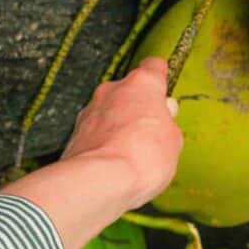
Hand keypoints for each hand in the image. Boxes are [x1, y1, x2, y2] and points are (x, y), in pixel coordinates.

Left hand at [61, 57, 182, 208]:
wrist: (100, 181)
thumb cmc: (142, 158)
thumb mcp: (174, 140)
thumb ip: (168, 122)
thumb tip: (164, 118)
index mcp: (142, 84)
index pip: (154, 66)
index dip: (161, 78)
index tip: (164, 89)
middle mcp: (112, 90)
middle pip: (130, 91)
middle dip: (139, 108)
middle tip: (152, 133)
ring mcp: (91, 110)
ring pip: (110, 111)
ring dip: (119, 125)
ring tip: (131, 153)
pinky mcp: (75, 132)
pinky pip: (96, 132)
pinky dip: (104, 142)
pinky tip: (113, 162)